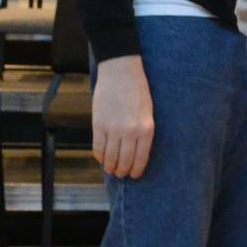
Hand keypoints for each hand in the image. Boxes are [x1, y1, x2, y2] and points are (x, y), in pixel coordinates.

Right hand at [92, 55, 153, 178]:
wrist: (121, 71)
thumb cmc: (137, 91)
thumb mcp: (148, 112)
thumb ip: (142, 131)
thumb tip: (135, 152)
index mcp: (146, 129)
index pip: (141, 158)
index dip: (136, 170)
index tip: (134, 176)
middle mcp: (130, 132)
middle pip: (124, 160)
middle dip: (122, 171)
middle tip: (120, 174)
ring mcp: (113, 128)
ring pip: (110, 157)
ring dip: (110, 166)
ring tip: (110, 169)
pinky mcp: (99, 124)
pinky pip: (98, 147)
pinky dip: (99, 156)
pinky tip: (101, 159)